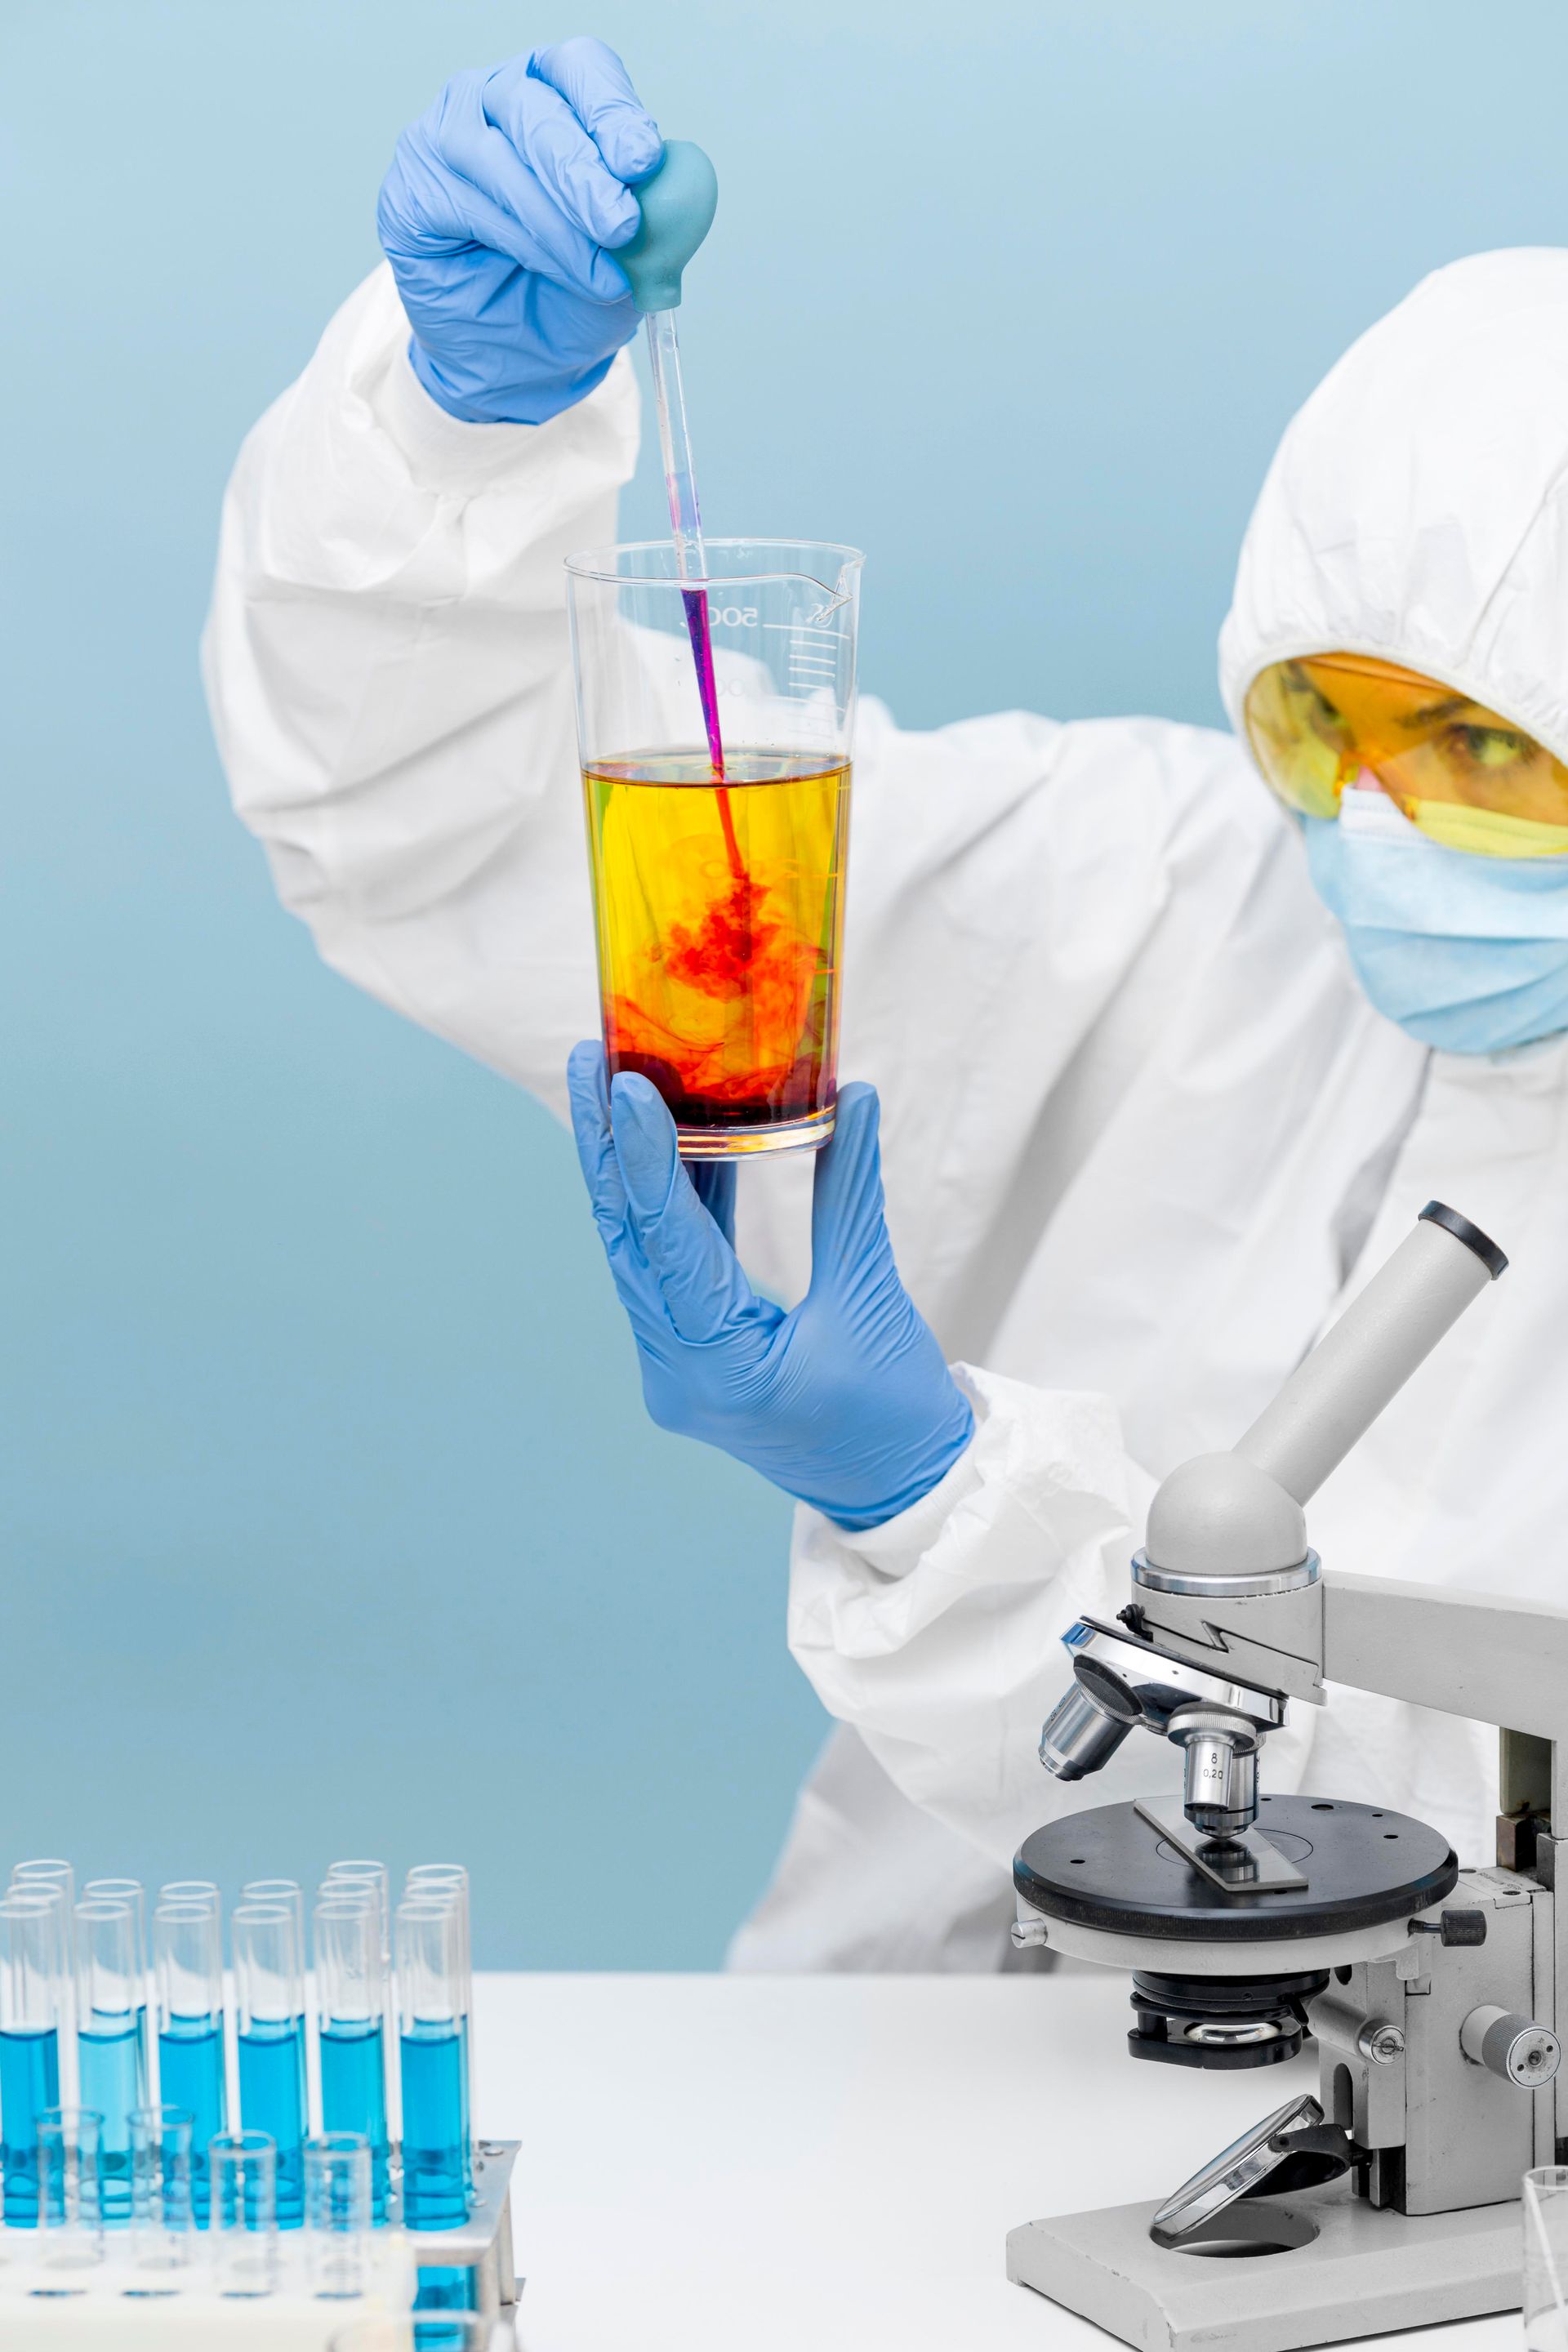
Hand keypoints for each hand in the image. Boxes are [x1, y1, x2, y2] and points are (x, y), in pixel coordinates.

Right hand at [377, 40, 660, 424]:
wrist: (513, 357)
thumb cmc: (566, 291)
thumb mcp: (629, 258)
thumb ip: (654, 220)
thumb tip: (679, 186)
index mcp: (553, 92)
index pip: (580, 69)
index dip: (612, 109)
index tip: (642, 161)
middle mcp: (493, 100)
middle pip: (536, 107)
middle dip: (585, 172)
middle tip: (623, 227)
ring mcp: (444, 138)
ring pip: (499, 158)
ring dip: (557, 222)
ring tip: (598, 274)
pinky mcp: (411, 189)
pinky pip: (465, 203)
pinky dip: (518, 241)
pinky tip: (550, 269)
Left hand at [567, 1047, 975, 1530]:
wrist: (904, 1493)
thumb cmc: (895, 1415)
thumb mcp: (872, 1297)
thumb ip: (850, 1195)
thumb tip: (853, 1097)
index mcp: (716, 1369)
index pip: (667, 1244)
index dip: (645, 1156)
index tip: (625, 1084)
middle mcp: (675, 1371)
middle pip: (628, 1241)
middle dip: (607, 1148)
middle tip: (590, 1058)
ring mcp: (677, 1367)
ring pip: (639, 1252)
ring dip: (632, 1169)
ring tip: (617, 1082)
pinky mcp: (694, 1356)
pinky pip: (670, 1269)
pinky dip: (674, 1206)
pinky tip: (676, 1140)